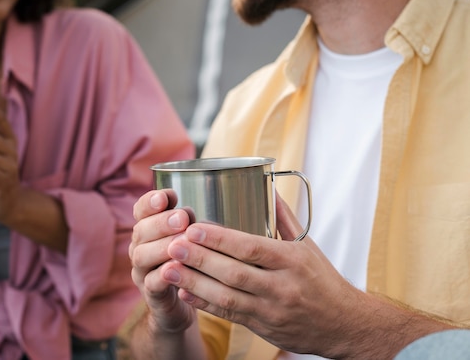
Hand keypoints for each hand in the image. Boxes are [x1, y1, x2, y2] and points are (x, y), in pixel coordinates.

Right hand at [129, 189, 199, 333]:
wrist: (181, 305)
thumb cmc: (187, 263)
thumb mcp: (188, 238)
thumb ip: (186, 224)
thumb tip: (188, 211)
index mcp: (148, 230)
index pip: (140, 210)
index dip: (150, 202)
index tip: (165, 196)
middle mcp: (140, 248)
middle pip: (140, 230)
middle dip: (161, 222)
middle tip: (182, 218)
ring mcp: (142, 272)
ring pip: (141, 256)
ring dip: (162, 246)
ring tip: (182, 241)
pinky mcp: (151, 295)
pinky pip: (151, 284)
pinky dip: (163, 275)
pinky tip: (177, 267)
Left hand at [160, 194, 363, 357]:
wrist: (344, 325)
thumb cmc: (322, 280)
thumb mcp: (307, 245)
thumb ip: (282, 218)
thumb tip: (265, 185)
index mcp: (292, 260)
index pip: (251, 248)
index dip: (220, 239)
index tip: (194, 228)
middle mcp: (281, 286)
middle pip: (234, 273)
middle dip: (200, 259)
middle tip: (173, 246)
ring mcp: (271, 310)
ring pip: (227, 297)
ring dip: (194, 283)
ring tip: (168, 269)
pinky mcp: (263, 328)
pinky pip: (229, 316)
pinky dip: (204, 304)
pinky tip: (184, 292)